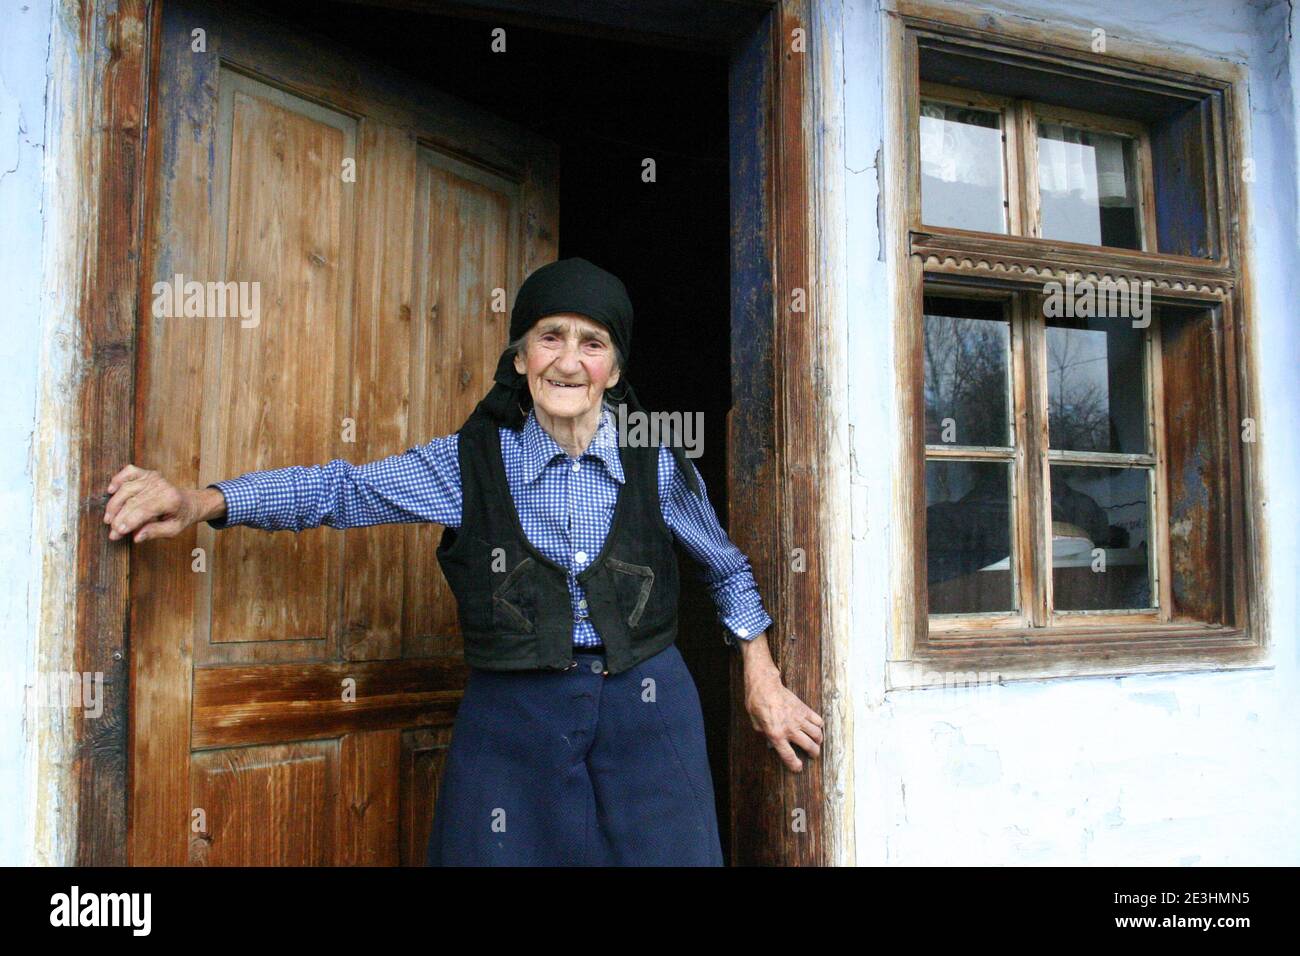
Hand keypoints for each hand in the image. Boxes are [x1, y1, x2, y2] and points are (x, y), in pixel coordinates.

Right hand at [103, 464, 207, 542]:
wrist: (190, 502)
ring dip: (113, 504)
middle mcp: (161, 486)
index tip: (117, 533)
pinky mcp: (146, 473)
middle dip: (118, 518)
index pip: (143, 510)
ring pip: (126, 488)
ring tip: (108, 519)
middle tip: (112, 532)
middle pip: (132, 501)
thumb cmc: (180, 517)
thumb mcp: (174, 530)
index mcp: (170, 500)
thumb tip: (136, 537)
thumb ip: (155, 532)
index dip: (128, 522)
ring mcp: (153, 478)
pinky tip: (111, 491)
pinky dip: (117, 480)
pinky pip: (128, 472)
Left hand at [739, 633, 823, 771]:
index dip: (795, 765)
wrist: (764, 685)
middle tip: (813, 755)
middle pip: (809, 746)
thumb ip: (765, 735)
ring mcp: (799, 718)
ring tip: (816, 743)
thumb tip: (772, 743)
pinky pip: (818, 720)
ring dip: (818, 741)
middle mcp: (790, 729)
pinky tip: (816, 728)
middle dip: (813, 754)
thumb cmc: (757, 703)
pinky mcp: (804, 709)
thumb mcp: (755, 723)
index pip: (789, 756)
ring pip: (817, 734)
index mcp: (776, 735)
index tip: (798, 768)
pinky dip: (819, 726)